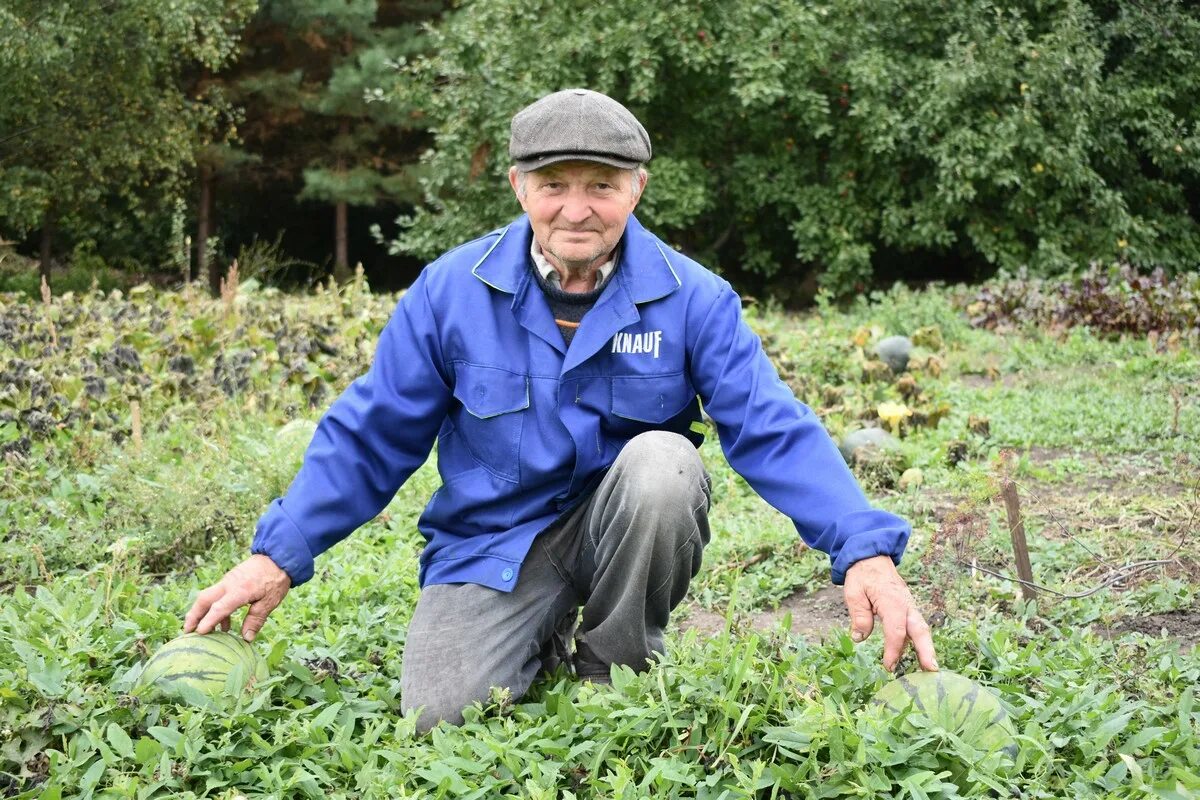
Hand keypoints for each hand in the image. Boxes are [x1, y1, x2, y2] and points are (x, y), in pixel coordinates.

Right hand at [183, 554, 291, 641]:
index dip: (209, 621)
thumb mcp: (270, 602)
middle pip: (204, 599)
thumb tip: (246, 638)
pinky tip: (225, 625)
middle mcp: (229, 584)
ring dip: (202, 613)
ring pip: (208, 597)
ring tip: (204, 632)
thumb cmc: (275, 580)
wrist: (277, 557)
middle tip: (187, 632)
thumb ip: (256, 619)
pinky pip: (217, 596)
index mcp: (240, 591)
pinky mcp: (229, 580)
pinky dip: (216, 610)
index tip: (200, 633)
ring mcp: (227, 581)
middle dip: (194, 616)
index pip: (219, 607)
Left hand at [843, 555, 937, 672]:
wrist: (871, 557)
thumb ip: (859, 615)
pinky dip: (918, 641)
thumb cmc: (862, 575)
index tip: (888, 666)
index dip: (893, 650)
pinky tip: (916, 655)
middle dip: (926, 651)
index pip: (896, 631)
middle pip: (920, 630)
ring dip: (926, 648)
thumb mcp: (853, 592)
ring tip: (928, 669)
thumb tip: (859, 638)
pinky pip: (916, 626)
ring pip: (921, 629)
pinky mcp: (909, 608)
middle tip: (931, 671)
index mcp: (892, 601)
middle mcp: (906, 604)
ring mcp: (910, 606)